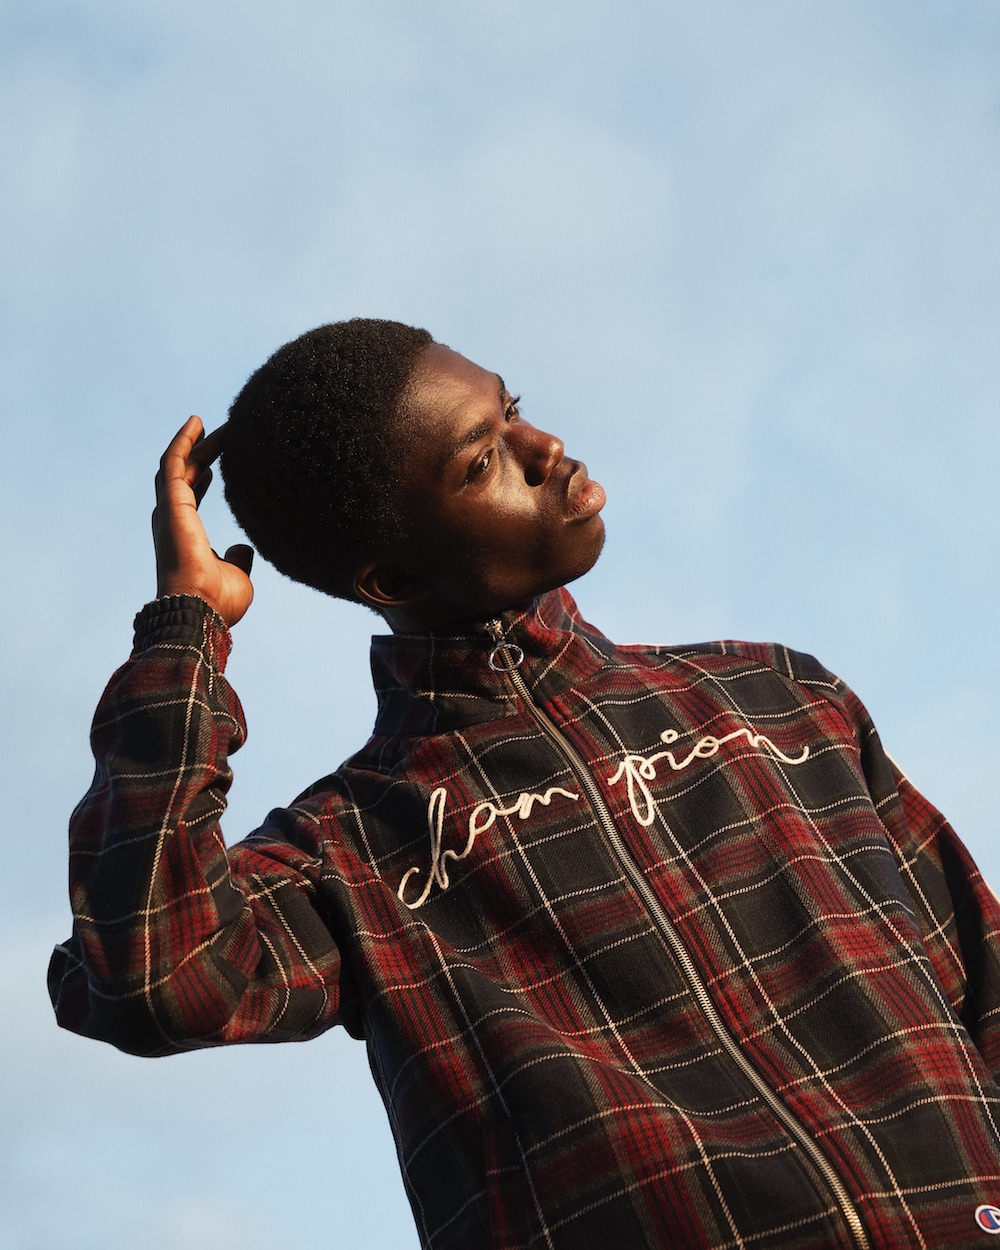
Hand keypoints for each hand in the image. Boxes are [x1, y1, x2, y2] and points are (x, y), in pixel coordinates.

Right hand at [152, 416, 254, 627]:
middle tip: (221, 434)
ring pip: (178, 465)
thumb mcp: (236, 575)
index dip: (204, 477)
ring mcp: (170, 511)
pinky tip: (197, 423)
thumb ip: (237, 559)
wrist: (202, 610)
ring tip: (206, 422)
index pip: (192, 497)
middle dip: (201, 452)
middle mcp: (173, 521)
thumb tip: (242, 548)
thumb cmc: (217, 602)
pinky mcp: (172, 503)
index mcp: (185, 535)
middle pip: (186, 476)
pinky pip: (174, 463)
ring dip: (193, 442)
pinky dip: (183, 441)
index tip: (220, 463)